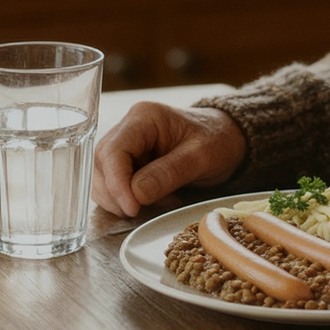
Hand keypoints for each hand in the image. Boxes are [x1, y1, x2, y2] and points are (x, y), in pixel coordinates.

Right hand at [90, 100, 246, 217]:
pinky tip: (155, 201)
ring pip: (103, 178)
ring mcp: (125, 146)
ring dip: (121, 200)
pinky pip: (114, 185)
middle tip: (143, 210)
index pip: (113, 151)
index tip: (132, 208)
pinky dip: (128, 200)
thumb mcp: (201, 157)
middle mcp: (127, 129)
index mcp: (143, 118)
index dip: (117, 182)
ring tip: (158, 202)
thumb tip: (135, 194)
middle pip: (102, 165)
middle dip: (117, 194)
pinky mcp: (128, 163)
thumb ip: (168, 173)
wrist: (228, 140)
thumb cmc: (218, 141)